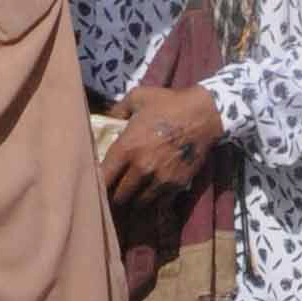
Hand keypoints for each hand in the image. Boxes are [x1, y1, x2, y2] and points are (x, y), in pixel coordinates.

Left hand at [97, 84, 224, 210]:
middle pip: (119, 196)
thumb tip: (105, 119)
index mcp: (127, 147)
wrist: (204, 114)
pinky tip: (151, 197)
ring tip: (131, 198)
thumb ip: (117, 110)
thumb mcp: (137, 97)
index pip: (103, 178)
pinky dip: (154, 202)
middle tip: (114, 194)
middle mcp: (141, 167)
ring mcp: (160, 179)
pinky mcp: (177, 184)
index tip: (97, 185)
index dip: (97, 185)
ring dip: (133, 201)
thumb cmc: (168, 103)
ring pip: (138, 203)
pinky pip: (160, 203)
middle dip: (114, 196)